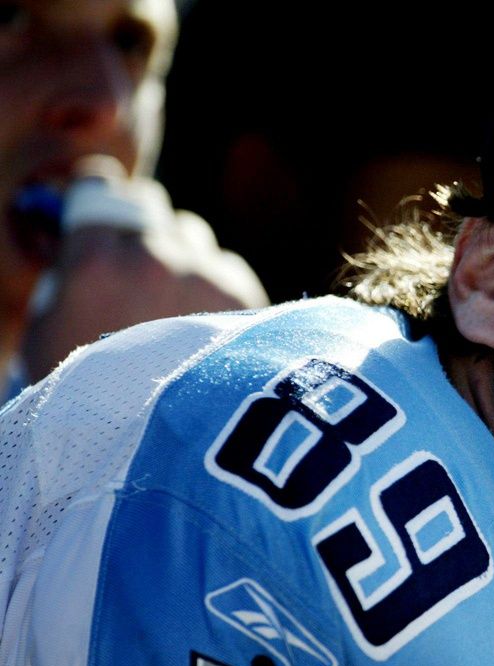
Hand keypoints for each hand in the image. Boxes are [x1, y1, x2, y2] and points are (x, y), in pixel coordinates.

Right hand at [20, 157, 268, 382]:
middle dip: (141, 226)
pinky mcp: (248, 299)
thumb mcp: (50, 339)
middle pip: (152, 205)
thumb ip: (69, 280)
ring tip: (173, 310)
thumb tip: (84, 250)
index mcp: (96, 263)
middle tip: (134, 264)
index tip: (99, 216)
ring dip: (183, 258)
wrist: (172, 453)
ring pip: (195, 238)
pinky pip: (226, 271)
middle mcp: (156, 258)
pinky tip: (207, 332)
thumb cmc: (94, 401)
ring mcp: (208, 276)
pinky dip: (217, 290)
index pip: (99, 189)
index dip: (98, 200)